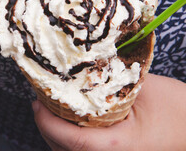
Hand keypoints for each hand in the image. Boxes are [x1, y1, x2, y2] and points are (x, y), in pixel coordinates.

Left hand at [33, 73, 185, 150]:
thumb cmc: (178, 110)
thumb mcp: (144, 89)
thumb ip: (109, 80)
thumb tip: (79, 67)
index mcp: (117, 146)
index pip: (70, 139)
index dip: (46, 120)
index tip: (36, 101)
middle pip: (62, 149)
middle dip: (46, 125)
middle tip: (40, 100)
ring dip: (54, 133)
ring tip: (50, 109)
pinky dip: (68, 139)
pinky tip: (69, 121)